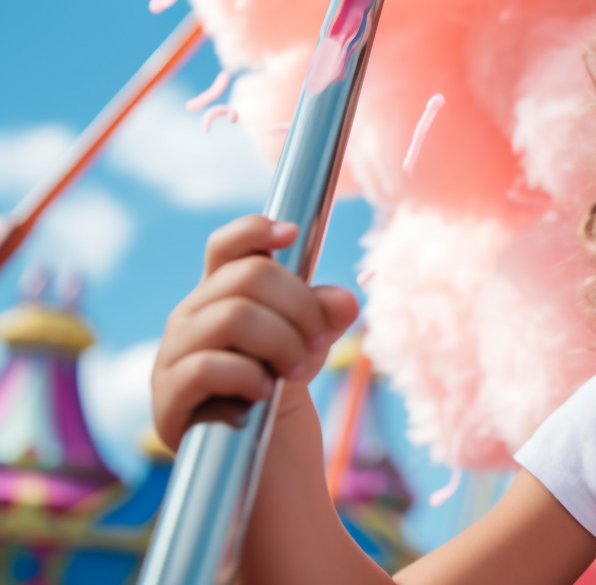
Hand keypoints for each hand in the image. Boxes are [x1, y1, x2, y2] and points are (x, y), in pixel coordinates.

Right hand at [152, 215, 360, 450]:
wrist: (258, 445)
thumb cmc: (279, 379)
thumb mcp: (310, 341)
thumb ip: (325, 316)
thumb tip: (345, 301)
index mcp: (221, 292)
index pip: (225, 246)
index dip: (254, 230)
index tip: (292, 234)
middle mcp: (191, 314)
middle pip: (247, 276)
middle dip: (298, 306)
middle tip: (318, 340)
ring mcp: (174, 352)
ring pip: (233, 316)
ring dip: (280, 341)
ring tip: (297, 370)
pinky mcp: (170, 394)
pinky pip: (209, 367)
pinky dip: (249, 376)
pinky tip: (264, 393)